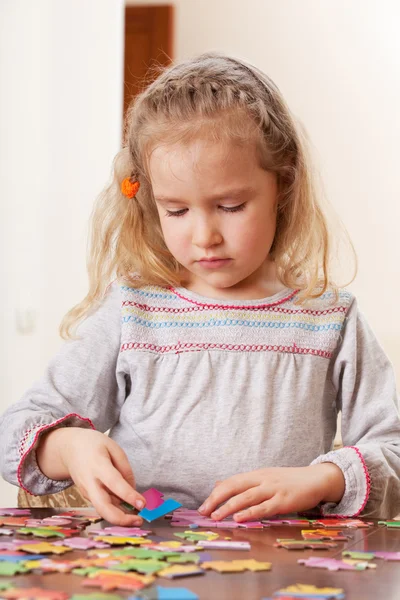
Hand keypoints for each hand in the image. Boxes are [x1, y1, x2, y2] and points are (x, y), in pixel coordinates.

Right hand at [37, 427, 145, 525]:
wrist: (68, 449)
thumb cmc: (93, 445)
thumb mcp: (113, 447)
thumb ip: (125, 468)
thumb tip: (133, 489)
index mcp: (98, 465)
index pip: (114, 483)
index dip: (128, 495)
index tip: (142, 504)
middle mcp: (90, 482)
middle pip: (103, 507)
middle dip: (121, 519)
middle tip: (139, 521)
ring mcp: (86, 492)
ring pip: (103, 510)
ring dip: (120, 518)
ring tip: (136, 519)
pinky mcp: (87, 497)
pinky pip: (102, 506)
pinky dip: (114, 511)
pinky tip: (126, 511)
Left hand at [198, 464, 344, 521]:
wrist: (316, 479)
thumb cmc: (289, 481)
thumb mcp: (265, 478)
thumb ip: (243, 483)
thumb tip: (218, 484)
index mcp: (256, 474)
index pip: (231, 482)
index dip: (216, 494)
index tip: (203, 507)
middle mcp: (262, 479)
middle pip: (234, 487)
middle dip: (217, 499)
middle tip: (203, 512)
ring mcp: (273, 489)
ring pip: (246, 497)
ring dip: (229, 507)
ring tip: (216, 517)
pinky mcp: (283, 500)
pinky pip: (264, 507)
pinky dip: (250, 512)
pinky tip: (239, 518)